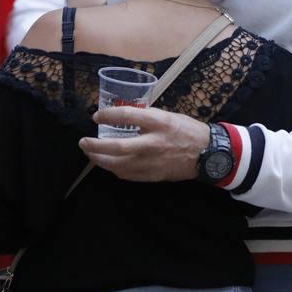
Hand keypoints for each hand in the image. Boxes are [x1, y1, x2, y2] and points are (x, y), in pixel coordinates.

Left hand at [78, 106, 208, 181]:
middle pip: (117, 147)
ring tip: (90, 154)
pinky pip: (127, 175)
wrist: (208, 154)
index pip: (127, 115)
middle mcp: (154, 143)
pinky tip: (108, 164)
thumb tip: (123, 116)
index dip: (108, 115)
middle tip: (83, 142)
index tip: (96, 116)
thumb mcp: (168, 115)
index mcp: (159, 123)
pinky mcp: (153, 175)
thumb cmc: (187, 130)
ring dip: (100, 160)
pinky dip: (114, 169)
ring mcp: (153, 162)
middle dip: (95, 146)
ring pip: (118, 165)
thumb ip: (146, 117)